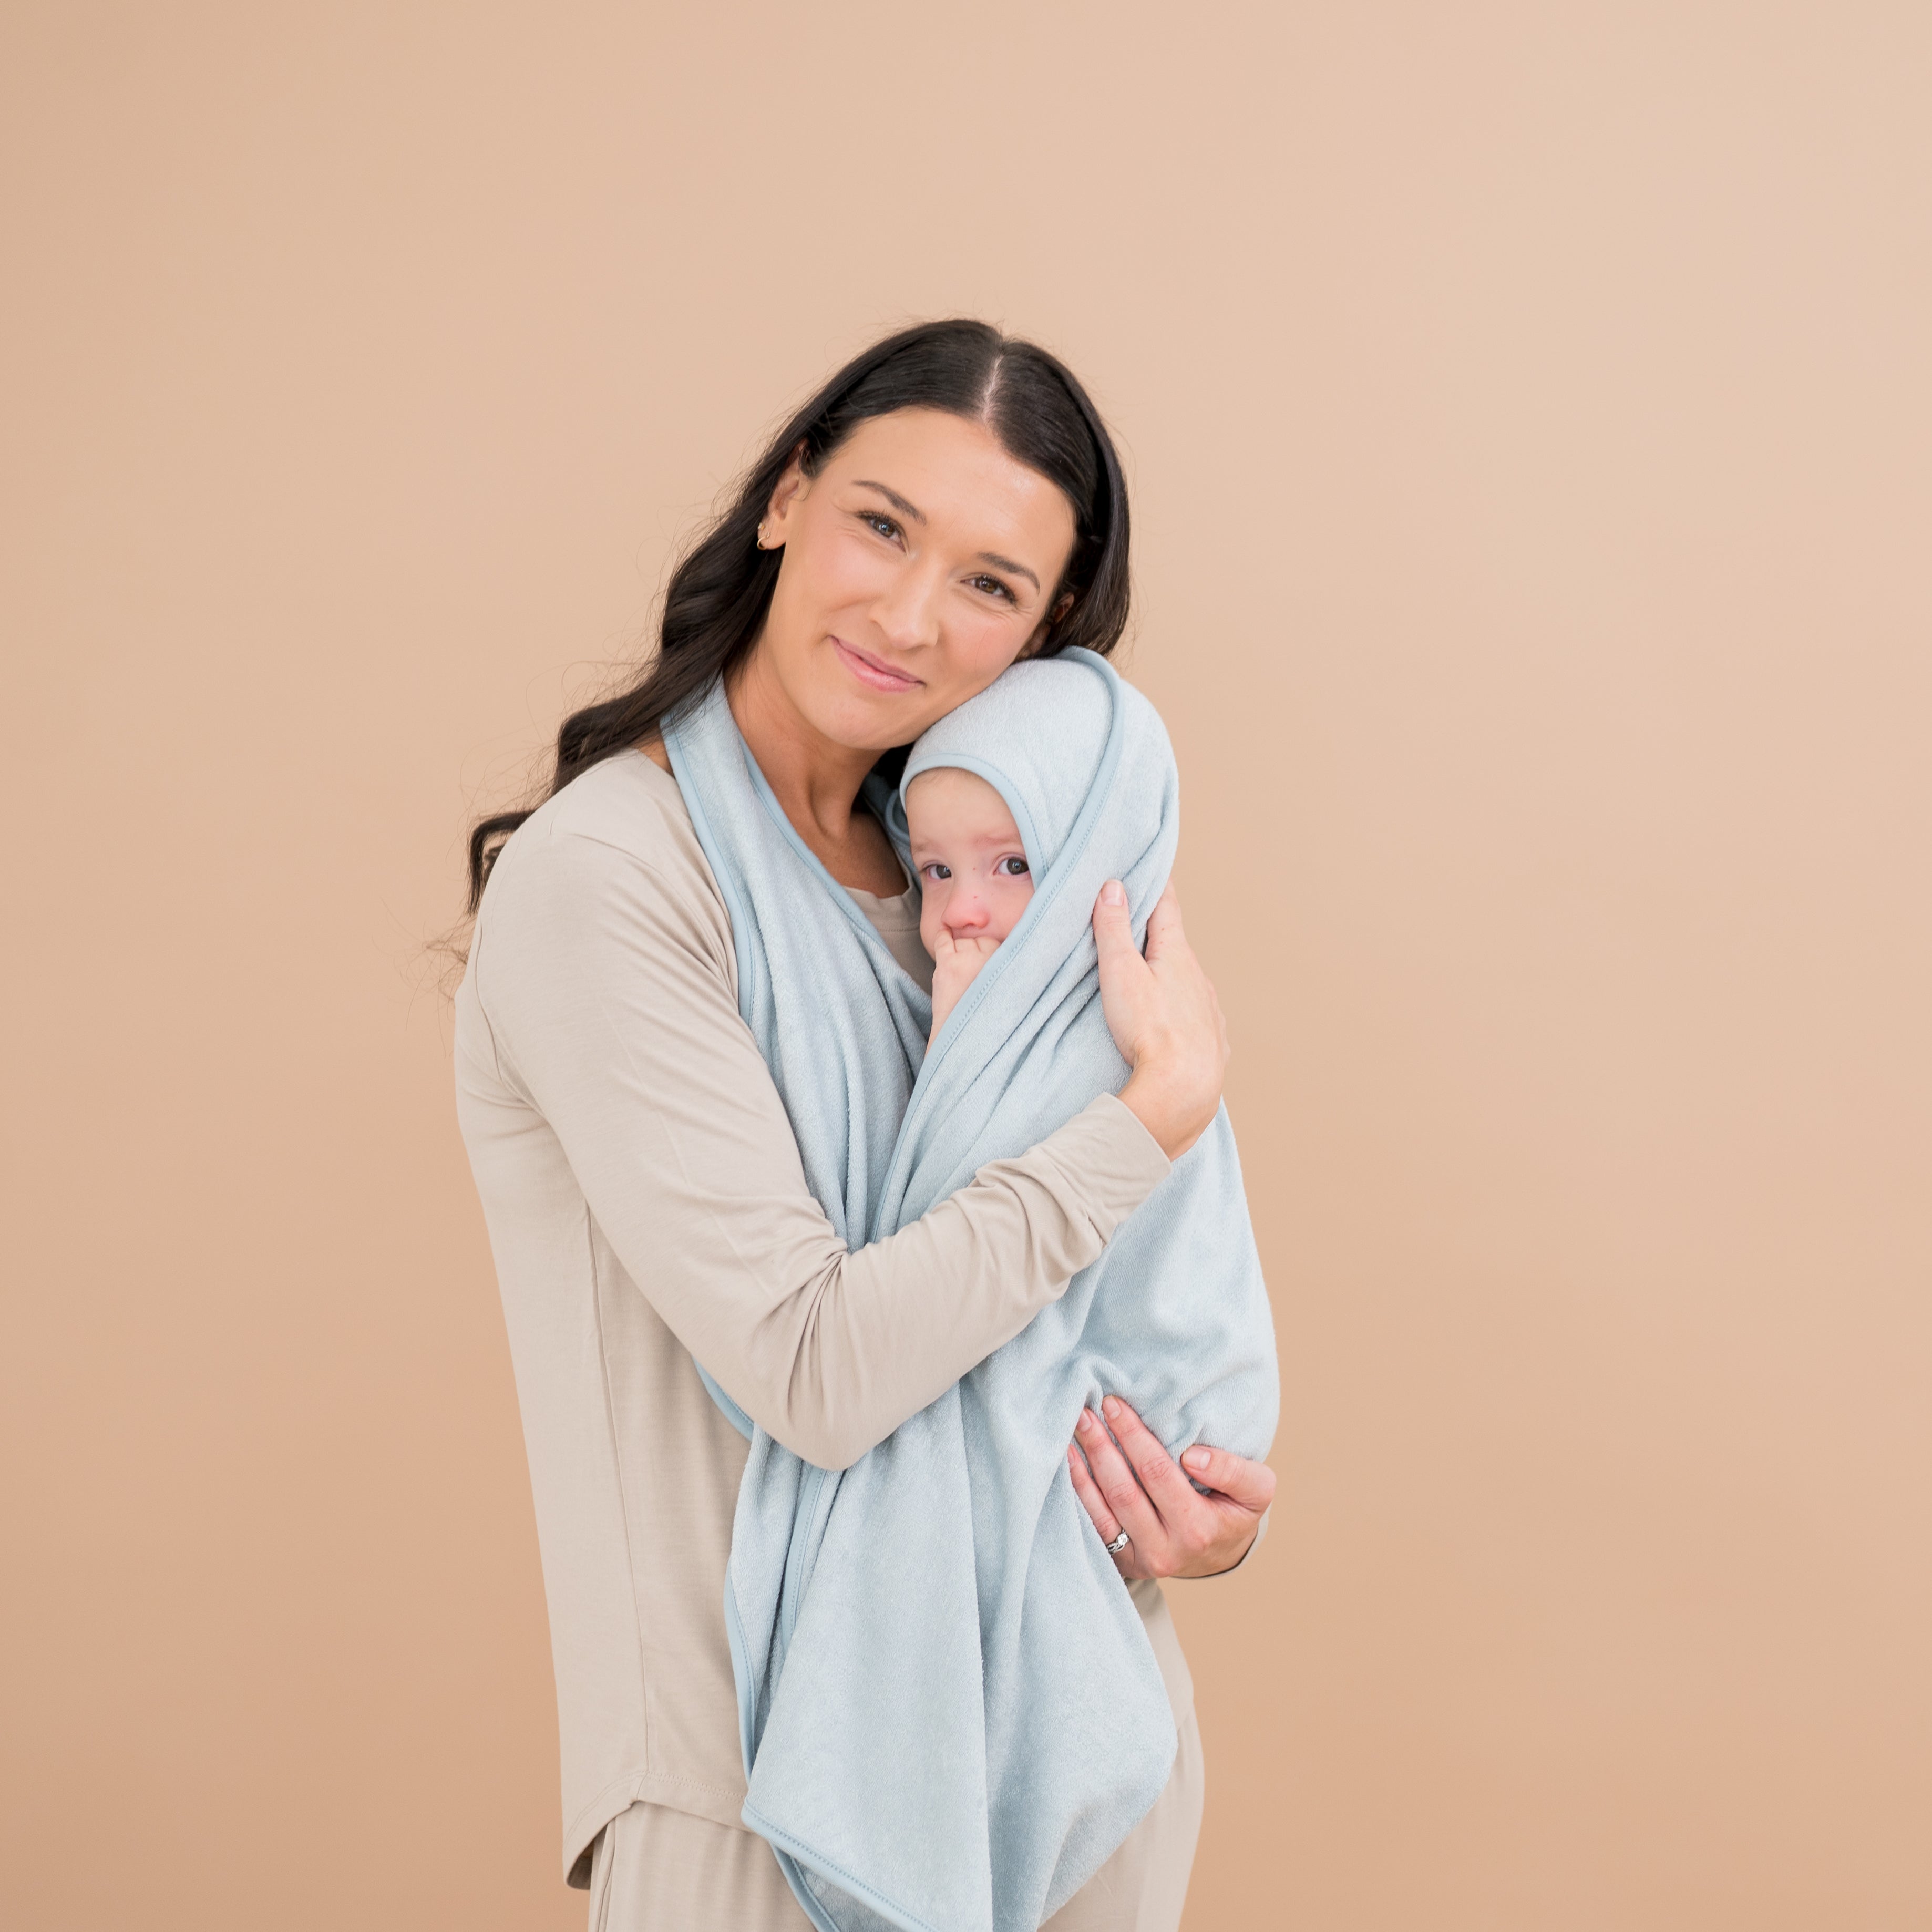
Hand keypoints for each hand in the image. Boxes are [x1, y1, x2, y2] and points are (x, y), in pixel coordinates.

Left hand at [928, 929, 1002, 1042]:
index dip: (992, 953)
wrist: (962, 1039)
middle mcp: (990, 961)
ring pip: (964, 942)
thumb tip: (1014, 955)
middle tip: (973, 973)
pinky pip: (943, 940)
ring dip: (961, 950)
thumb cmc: (985, 1020)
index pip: (999, 944)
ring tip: (961, 968)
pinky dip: (942, 935)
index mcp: (1008, 969)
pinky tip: (944, 931)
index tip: (988, 964)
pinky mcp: (947, 964)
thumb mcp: (1009, 995)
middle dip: (978, 952)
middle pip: (981, 941)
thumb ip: (1009, 974)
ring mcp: (966, 960)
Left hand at [1067, 1395, 1274, 1579]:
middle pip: (1123, 1491)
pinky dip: (1079, 1493)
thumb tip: (1193, 1455)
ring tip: (1071, 1431)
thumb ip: (1233, 1471)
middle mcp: (1164, 1550)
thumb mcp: (1256, 1490)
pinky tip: (1069, 1462)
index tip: (1115, 1404)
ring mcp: (1139, 1559)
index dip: (1133, 1437)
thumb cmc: (1235, 1511)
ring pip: (1102, 1511)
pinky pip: (1094, 1526)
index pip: (1157, 1474)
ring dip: (1082, 1468)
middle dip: (1101, 1447)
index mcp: (1198, 1529)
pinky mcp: (1121, 1561)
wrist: (1221, 1554)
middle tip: (1085, 1411)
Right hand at [1095, 883, 1227, 1160]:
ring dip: (1169, 971)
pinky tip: (1173, 1017)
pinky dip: (1181, 1007)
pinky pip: (1195, 1014)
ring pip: (1187, 980)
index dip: (1155, 884)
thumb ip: (1115, 929)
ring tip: (1149, 973)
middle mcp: (1198, 976)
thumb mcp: (1121, 972)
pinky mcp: (1211, 1039)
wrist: (1183, 1089)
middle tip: (1138, 917)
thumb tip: (1113, 886)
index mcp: (1176, 953)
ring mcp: (1208, 1008)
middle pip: (1176, 944)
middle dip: (1157, 930)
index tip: (1149, 867)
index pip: (1166, 906)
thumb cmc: (1150, 1030)